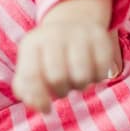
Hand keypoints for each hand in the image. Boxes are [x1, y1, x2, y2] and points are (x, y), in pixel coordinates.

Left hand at [13, 0, 129, 112]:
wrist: (73, 22)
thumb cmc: (47, 56)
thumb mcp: (30, 67)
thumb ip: (27, 90)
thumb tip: (43, 107)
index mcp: (32, 44)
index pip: (30, 76)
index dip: (39, 98)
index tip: (47, 109)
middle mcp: (53, 35)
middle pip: (57, 78)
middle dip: (61, 91)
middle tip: (64, 87)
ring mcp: (77, 33)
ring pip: (82, 76)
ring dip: (81, 86)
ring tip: (77, 78)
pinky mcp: (100, 36)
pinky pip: (102, 71)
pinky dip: (98, 78)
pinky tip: (92, 71)